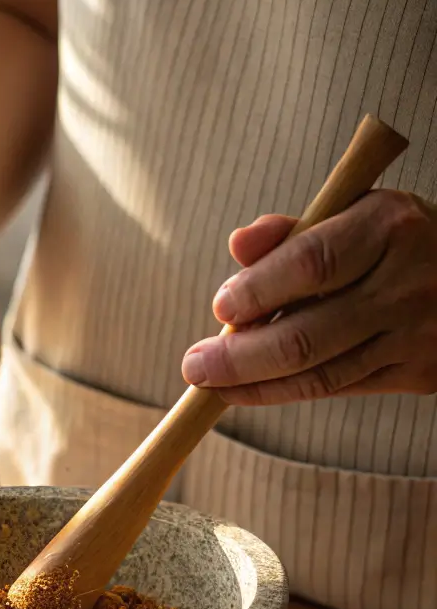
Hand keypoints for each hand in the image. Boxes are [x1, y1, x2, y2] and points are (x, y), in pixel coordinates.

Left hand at [181, 190, 436, 403]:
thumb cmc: (392, 242)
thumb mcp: (354, 215)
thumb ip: (293, 232)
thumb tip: (239, 245)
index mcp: (388, 228)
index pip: (312, 264)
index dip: (258, 290)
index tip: (220, 307)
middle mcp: (405, 283)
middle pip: (307, 335)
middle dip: (239, 357)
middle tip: (194, 365)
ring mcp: (414, 334)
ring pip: (319, 372)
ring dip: (253, 383)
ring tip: (208, 383)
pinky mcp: (417, 372)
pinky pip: (337, 387)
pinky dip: (282, 392)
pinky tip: (244, 391)